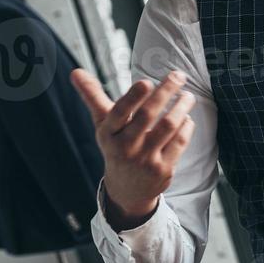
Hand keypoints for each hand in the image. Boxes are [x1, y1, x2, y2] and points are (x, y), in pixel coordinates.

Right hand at [71, 68, 195, 229]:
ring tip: (187, 95)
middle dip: (165, 92)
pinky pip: (179, 142)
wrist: (127, 190)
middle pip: (147, 115)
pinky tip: (186, 116)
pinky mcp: (163, 169)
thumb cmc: (116, 146)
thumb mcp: (103, 125)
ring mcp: (145, 160)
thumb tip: (75, 72)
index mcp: (109, 133)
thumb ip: (92, 96)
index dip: (133, 97)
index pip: (119, 113)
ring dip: (181, 107)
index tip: (146, 81)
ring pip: (167, 127)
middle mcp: (126, 147)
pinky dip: (186, 126)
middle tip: (179, 75)